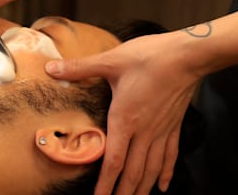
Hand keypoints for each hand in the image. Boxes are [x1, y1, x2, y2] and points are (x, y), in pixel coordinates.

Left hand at [45, 31, 199, 194]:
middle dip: (123, 193)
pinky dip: (166, 172)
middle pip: (133, 171)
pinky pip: (170, 155)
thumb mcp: (111, 60)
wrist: (186, 55)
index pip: (113, 160)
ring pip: (151, 168)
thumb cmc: (149, 56)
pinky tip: (163, 186)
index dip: (105, 184)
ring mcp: (161, 130)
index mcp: (125, 118)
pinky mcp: (174, 125)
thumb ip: (80, 68)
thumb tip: (51, 67)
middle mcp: (144, 131)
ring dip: (142, 188)